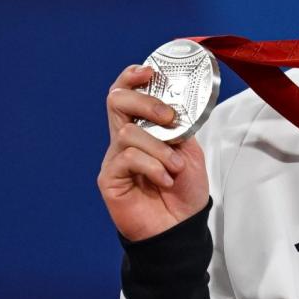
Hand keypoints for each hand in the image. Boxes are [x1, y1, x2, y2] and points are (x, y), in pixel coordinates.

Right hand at [97, 65, 209, 240]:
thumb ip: (180, 127)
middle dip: (145, 102)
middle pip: (116, 100)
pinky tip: (164, 180)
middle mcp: (124, 139)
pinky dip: (152, 166)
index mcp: (143, 128)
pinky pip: (127, 158)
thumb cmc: (184, 190)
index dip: (132, 77)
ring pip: (128, 132)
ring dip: (159, 148)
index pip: (127, 93)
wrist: (180, 227)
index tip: (149, 71)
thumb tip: (175, 106)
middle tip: (168, 117)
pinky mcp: (109, 178)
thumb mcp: (190, 151)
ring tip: (175, 167)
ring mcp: (115, 158)